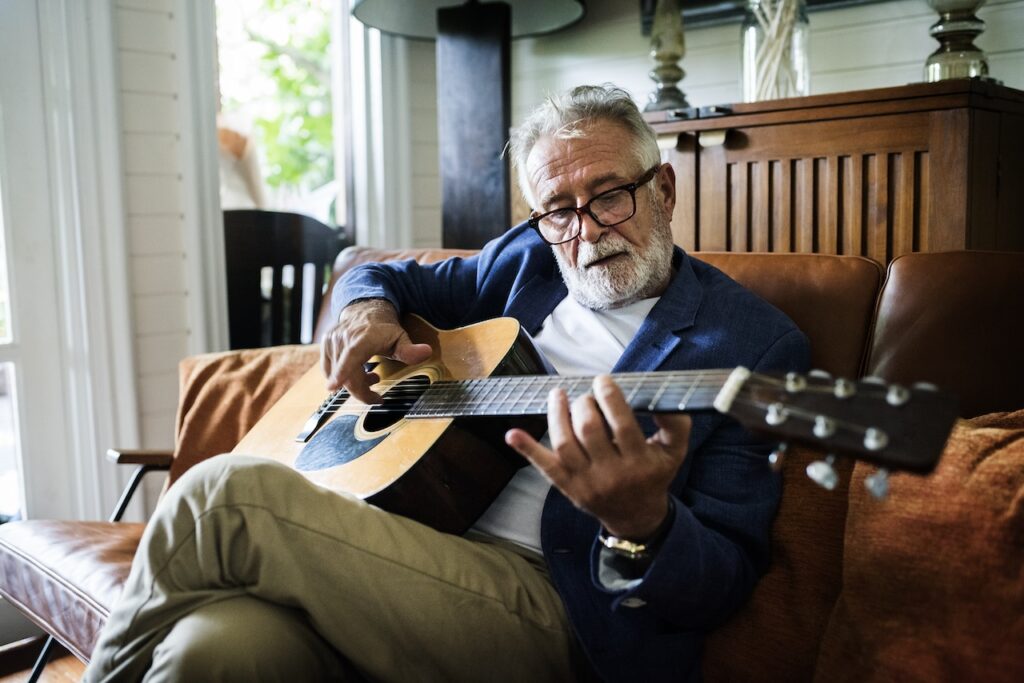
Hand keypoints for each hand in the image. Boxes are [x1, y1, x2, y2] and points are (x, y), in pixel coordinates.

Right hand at [319, 299, 432, 402]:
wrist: (365, 310)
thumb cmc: (383, 328)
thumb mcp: (401, 338)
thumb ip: (410, 349)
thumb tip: (426, 352)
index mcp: (363, 337)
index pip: (351, 355)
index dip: (342, 372)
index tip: (333, 387)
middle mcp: (344, 338)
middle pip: (347, 375)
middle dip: (362, 391)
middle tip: (377, 397)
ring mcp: (332, 342)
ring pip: (338, 375)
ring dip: (355, 383)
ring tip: (371, 376)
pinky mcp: (325, 347)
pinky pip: (330, 371)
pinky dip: (343, 377)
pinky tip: (357, 373)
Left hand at [505, 375, 690, 539]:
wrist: (636, 516)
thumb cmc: (653, 475)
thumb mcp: (674, 452)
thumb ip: (675, 424)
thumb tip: (663, 398)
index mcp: (639, 462)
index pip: (621, 423)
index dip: (609, 397)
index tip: (603, 380)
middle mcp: (612, 474)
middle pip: (589, 430)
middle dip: (584, 404)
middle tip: (586, 396)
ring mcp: (586, 482)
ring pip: (565, 444)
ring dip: (557, 415)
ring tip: (558, 395)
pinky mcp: (568, 487)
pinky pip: (544, 467)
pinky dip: (527, 449)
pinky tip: (512, 433)